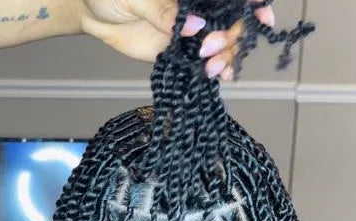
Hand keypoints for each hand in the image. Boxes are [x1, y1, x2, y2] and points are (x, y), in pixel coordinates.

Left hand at [80, 0, 275, 78]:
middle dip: (230, 38)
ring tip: (211, 71)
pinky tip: (220, 78)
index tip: (261, 16)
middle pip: (232, 22)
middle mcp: (200, 7)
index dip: (252, 3)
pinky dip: (217, 70)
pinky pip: (205, 61)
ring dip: (225, 58)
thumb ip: (165, 12)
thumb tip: (196, 27)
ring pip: (223, 44)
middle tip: (208, 51)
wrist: (94, 12)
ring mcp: (192, 29)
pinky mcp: (182, 50)